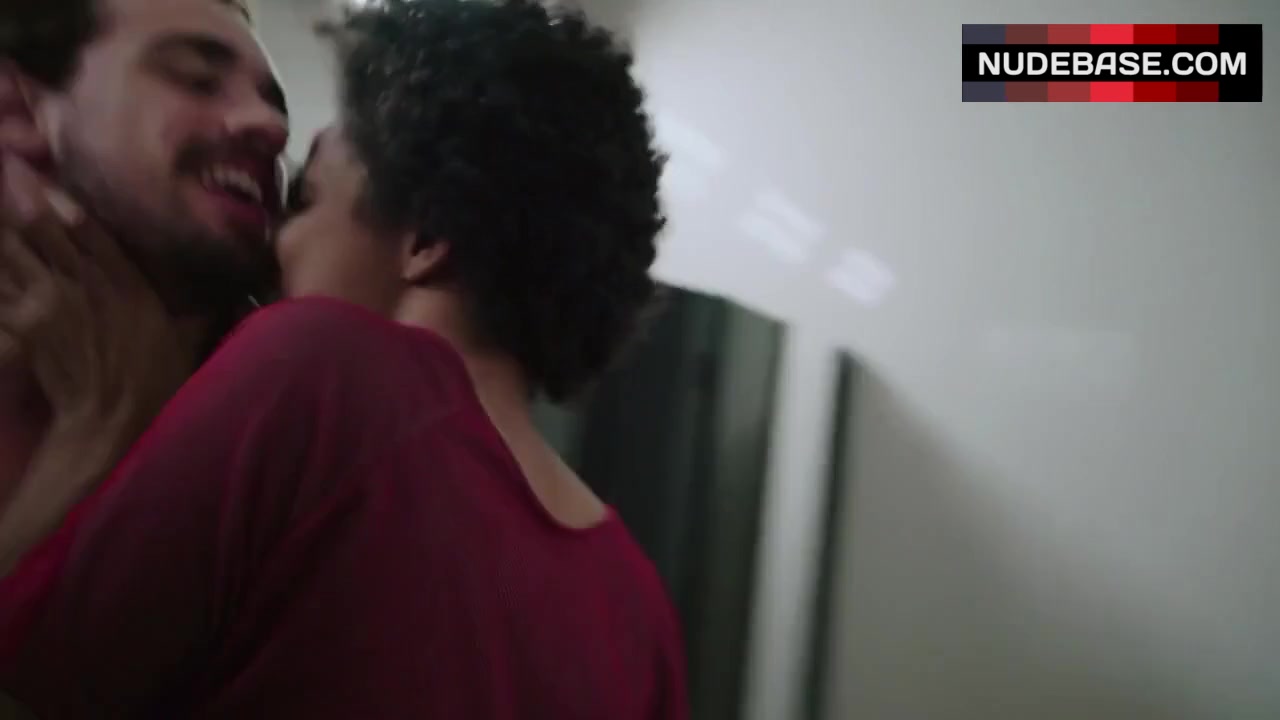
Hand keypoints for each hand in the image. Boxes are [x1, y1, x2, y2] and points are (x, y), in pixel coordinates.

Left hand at [0, 155, 193, 573]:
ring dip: (2, 230)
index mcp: (127, 282)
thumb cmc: (154, 386)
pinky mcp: (23, 325)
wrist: (110, 426)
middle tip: (2, 166)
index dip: (64, 199)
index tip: (44, 172)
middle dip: (19, 197)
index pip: (90, 228)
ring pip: (14, 251)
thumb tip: (226, 292)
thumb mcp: (185, 340)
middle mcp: (87, 283)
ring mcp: (50, 301)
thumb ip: (197, 310)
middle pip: (43, 228)